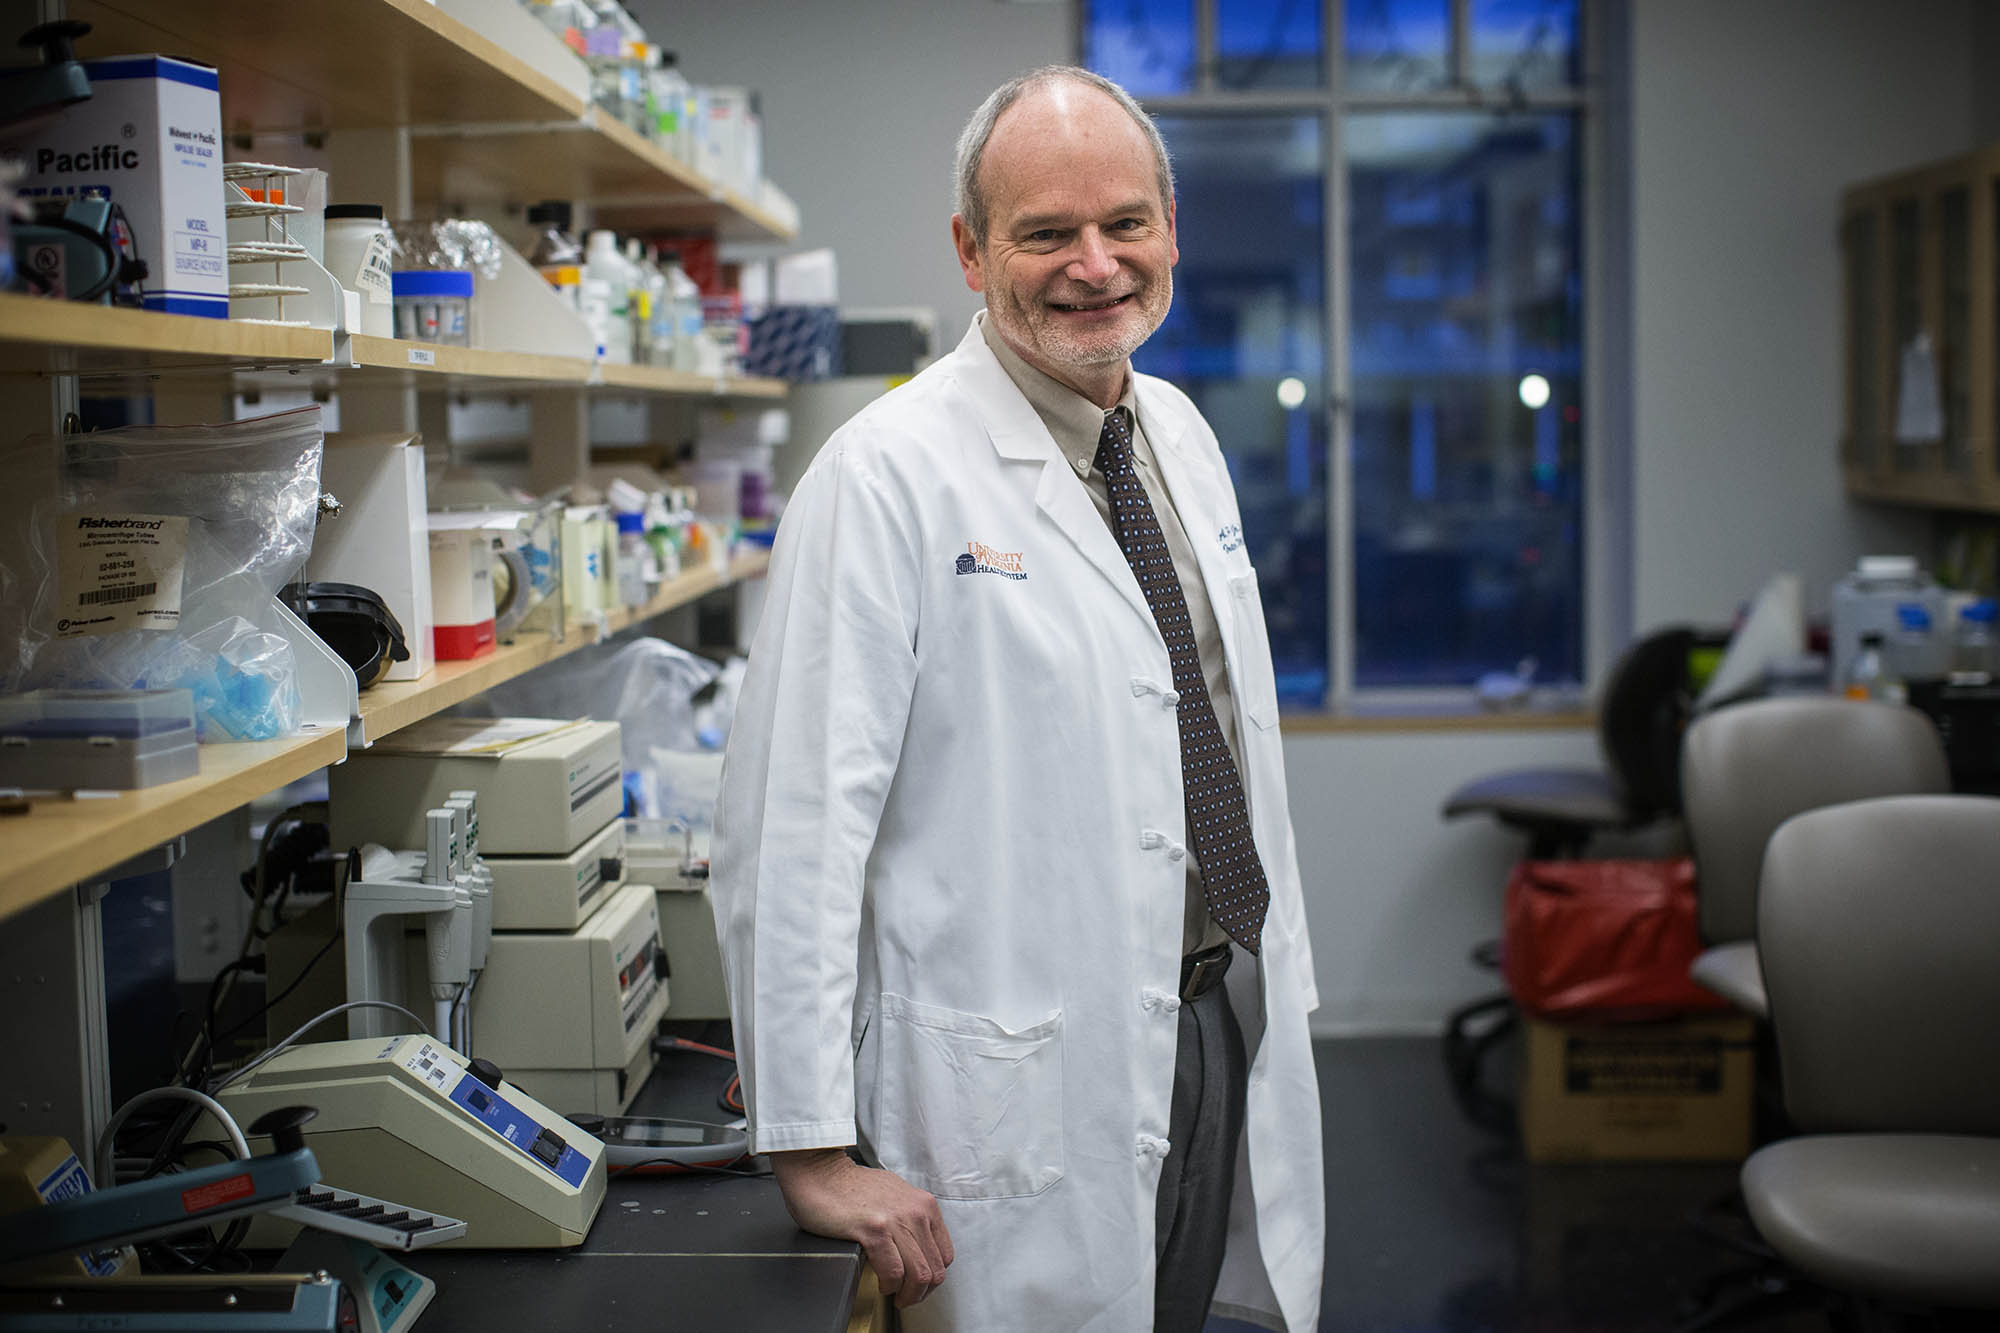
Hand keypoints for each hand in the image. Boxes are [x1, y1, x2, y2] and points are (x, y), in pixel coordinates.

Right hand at [769, 1148, 953, 1306]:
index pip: (945, 1255)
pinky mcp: (874, 1230)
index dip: (933, 1278)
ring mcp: (896, 1220)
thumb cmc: (851, 1187)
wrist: (821, 1173)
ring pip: (920, 1274)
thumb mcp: (895, 1195)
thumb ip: (911, 1218)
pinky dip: (889, 1285)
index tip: (919, 1285)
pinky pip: (893, 1271)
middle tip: (906, 1298)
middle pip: (935, 1269)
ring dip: (908, 1294)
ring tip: (895, 1295)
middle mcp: (916, 1211)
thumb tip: (917, 1249)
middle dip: (922, 1293)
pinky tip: (882, 1284)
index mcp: (924, 1205)